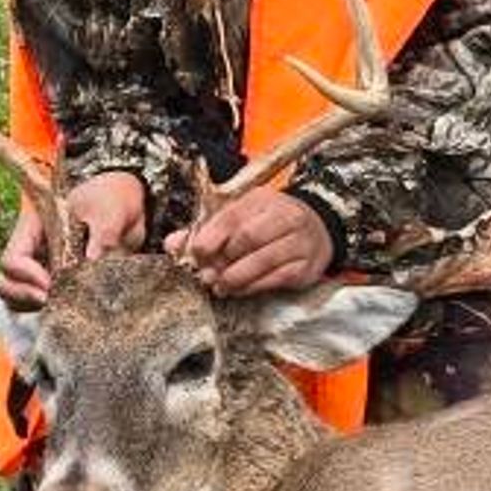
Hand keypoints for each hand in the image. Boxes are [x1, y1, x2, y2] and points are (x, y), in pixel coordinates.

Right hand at [0, 173, 148, 306]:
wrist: (128, 209)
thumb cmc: (111, 201)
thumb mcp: (109, 211)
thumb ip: (102, 235)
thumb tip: (92, 261)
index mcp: (34, 229)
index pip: (13, 259)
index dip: (27, 276)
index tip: (53, 285)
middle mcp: (34, 254)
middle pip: (6, 284)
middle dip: (25, 298)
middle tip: (54, 303)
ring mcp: (44, 273)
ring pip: (19, 302)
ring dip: (34, 311)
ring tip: (63, 312)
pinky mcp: (62, 289)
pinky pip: (42, 310)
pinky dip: (49, 319)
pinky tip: (70, 318)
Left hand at [166, 188, 333, 295]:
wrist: (317, 230)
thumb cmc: (270, 223)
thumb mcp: (241, 216)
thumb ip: (207, 230)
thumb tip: (172, 244)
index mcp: (263, 200)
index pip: (233, 215)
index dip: (211, 236)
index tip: (195, 253)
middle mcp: (285, 216)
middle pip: (249, 237)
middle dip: (223, 259)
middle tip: (205, 275)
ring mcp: (299, 242)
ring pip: (263, 260)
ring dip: (236, 277)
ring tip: (219, 286)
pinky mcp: (306, 266)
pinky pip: (276, 278)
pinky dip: (253, 286)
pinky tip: (238, 290)